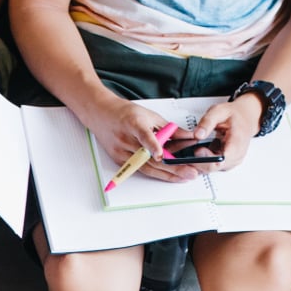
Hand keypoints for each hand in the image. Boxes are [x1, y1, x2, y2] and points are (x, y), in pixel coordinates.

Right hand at [75, 95, 198, 182]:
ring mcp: (120, 152)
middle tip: (190, 172)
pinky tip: (171, 176)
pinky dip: (157, 173)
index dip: (152, 145)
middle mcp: (125, 139)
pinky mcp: (119, 160)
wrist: (100, 114)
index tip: (160, 154)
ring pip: (146, 167)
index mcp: (133, 123)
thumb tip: (189, 137)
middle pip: (149, 157)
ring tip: (184, 177)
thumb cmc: (125, 113)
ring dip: (167, 174)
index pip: (143, 136)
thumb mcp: (150, 116)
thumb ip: (170, 129)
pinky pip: (141, 170)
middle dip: (172, 167)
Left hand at [179, 94, 263, 174]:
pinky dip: (202, 160)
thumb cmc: (234, 116)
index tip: (197, 150)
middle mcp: (235, 156)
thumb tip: (197, 134)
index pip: (221, 160)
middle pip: (213, 167)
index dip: (206, 159)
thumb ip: (207, 121)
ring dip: (198, 161)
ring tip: (192, 148)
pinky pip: (210, 166)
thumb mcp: (220, 111)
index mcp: (237, 143)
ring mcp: (230, 161)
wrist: (245, 119)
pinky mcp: (225, 163)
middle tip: (186, 150)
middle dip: (198, 161)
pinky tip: (197, 150)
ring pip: (210, 169)